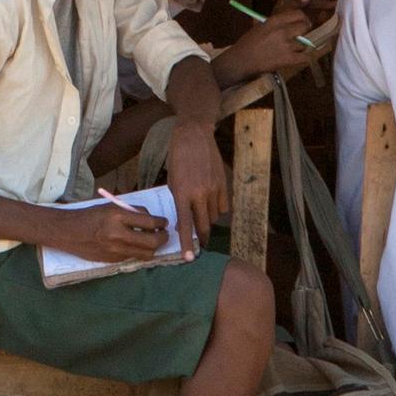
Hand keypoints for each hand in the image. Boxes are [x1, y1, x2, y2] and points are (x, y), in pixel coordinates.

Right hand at [63, 197, 171, 264]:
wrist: (68, 232)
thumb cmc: (90, 215)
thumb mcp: (111, 207)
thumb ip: (131, 212)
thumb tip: (152, 220)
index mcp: (117, 216)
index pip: (149, 221)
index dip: (161, 222)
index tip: (164, 222)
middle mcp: (118, 234)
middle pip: (152, 242)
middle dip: (163, 238)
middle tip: (164, 233)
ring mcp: (115, 250)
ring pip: (146, 254)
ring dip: (153, 248)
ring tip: (152, 241)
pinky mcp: (112, 260)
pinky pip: (133, 257)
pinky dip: (138, 251)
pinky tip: (135, 245)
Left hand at [163, 116, 226, 243]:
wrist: (193, 136)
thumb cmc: (178, 159)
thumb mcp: (172, 182)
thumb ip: (179, 203)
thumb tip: (184, 223)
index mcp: (182, 193)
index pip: (185, 225)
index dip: (187, 244)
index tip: (190, 258)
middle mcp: (199, 194)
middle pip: (204, 225)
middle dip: (202, 238)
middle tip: (200, 245)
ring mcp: (214, 189)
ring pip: (214, 216)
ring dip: (208, 219)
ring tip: (201, 211)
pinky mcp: (223, 184)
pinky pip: (223, 206)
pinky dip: (218, 209)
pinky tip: (211, 202)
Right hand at [219, 0, 329, 76]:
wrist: (241, 60)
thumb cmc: (248, 43)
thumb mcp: (259, 26)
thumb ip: (274, 23)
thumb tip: (289, 21)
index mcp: (274, 21)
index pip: (298, 14)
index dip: (303, 18)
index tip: (302, 22)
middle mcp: (282, 31)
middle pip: (305, 27)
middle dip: (304, 31)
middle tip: (301, 36)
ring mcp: (286, 45)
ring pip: (304, 44)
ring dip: (300, 47)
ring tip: (292, 50)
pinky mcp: (288, 59)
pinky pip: (305, 58)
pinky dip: (303, 59)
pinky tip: (298, 58)